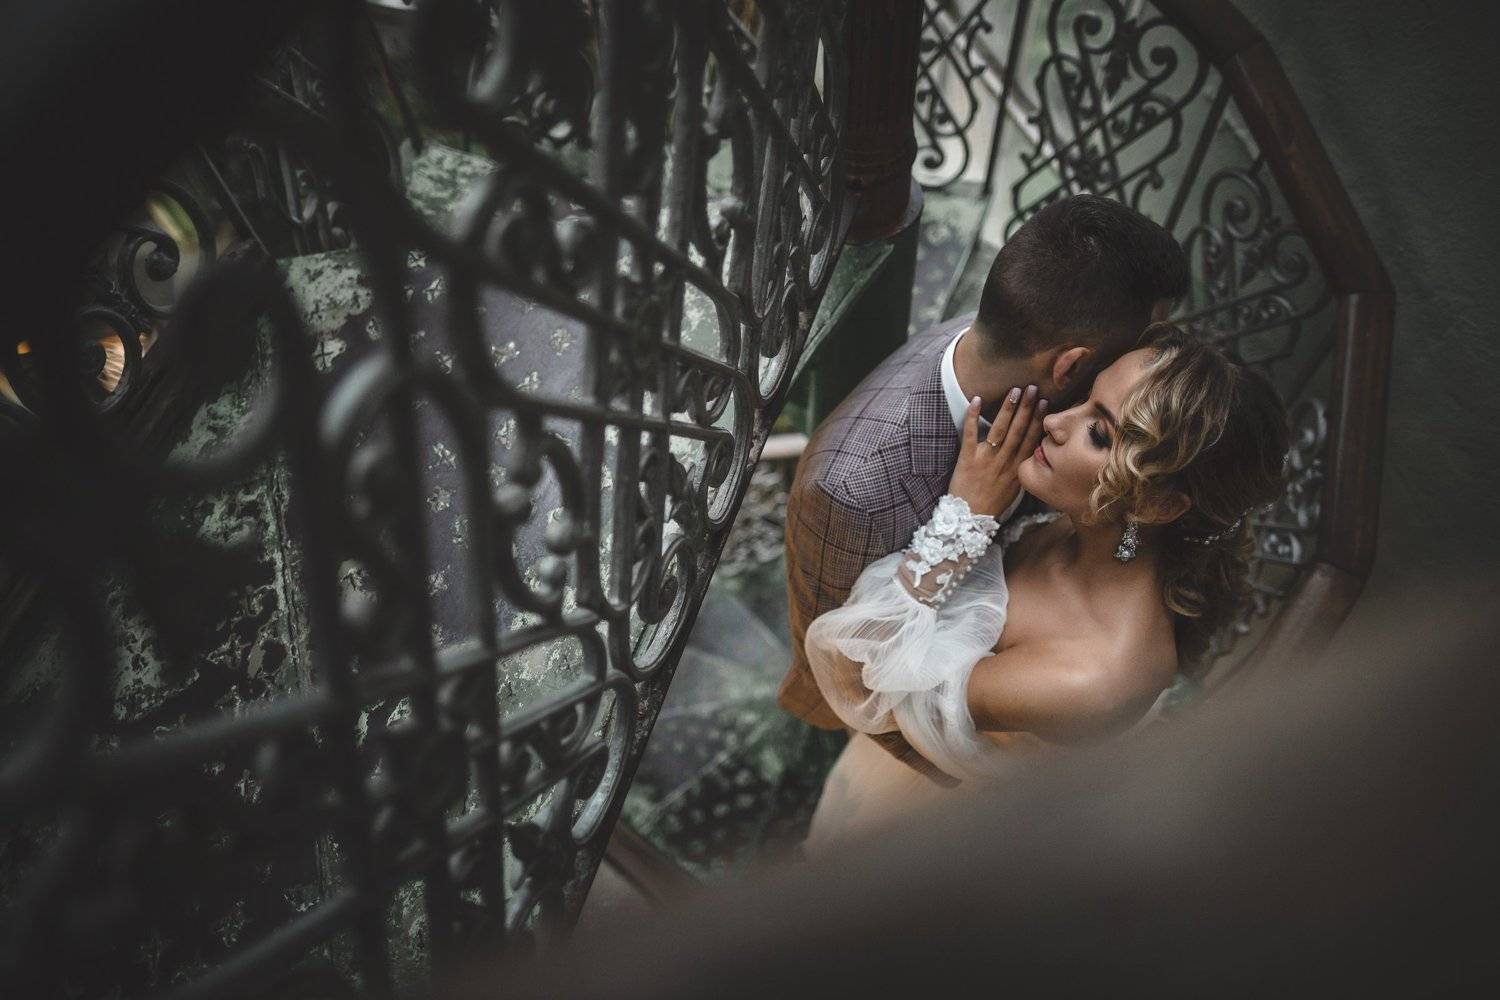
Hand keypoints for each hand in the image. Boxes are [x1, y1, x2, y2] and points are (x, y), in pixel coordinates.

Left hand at [947, 386, 1046, 517]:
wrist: (969, 520)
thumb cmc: (991, 505)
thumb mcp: (1015, 490)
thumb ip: (1023, 470)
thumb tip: (1032, 453)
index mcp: (1017, 469)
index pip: (1031, 439)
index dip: (1039, 420)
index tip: (1046, 403)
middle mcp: (1004, 462)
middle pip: (1019, 430)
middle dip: (1027, 408)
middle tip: (1034, 389)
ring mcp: (986, 460)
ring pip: (1000, 429)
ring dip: (1008, 409)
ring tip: (1015, 391)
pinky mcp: (967, 459)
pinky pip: (970, 434)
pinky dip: (973, 417)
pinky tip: (976, 400)